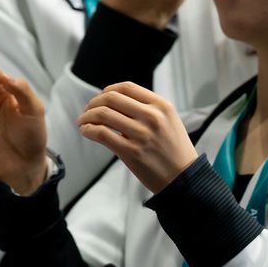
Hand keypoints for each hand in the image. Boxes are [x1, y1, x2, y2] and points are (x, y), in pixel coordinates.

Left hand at [77, 82, 197, 193]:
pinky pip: (101, 134)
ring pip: (103, 114)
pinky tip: (86, 131)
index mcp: (161, 106)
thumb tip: (113, 99)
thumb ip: (146, 107)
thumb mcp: (168, 120)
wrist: (184, 179)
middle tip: (87, 111)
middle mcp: (152, 117)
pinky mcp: (131, 152)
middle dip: (93, 103)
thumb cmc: (173, 149)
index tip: (100, 99)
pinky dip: (88, 130)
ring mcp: (141, 134)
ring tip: (82, 121)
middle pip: (111, 98)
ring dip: (87, 116)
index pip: (126, 87)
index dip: (107, 90)